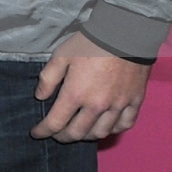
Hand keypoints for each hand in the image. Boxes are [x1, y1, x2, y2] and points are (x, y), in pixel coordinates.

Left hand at [32, 31, 148, 140]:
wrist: (124, 34)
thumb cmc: (89, 44)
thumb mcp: (61, 56)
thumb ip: (48, 78)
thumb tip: (40, 97)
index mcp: (75, 94)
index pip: (55, 123)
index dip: (43, 131)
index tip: (36, 133)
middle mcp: (96, 105)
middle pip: (78, 133)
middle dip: (63, 137)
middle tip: (57, 134)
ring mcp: (118, 105)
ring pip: (101, 132)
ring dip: (86, 136)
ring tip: (79, 131)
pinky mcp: (135, 101)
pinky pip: (124, 124)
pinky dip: (113, 130)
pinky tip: (106, 126)